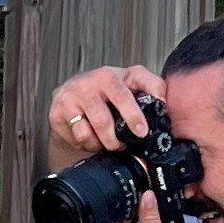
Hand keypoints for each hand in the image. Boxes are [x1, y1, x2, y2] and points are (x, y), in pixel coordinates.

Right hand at [47, 63, 164, 165]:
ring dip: (103, 142)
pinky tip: (91, 138)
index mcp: (111, 75)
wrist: (69, 94)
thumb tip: (164, 102)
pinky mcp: (59, 110)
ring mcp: (73, 96)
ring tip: (108, 143)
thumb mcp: (129, 82)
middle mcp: (91, 83)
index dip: (133, 114)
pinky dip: (87, 142)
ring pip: (90, 130)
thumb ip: (150, 87)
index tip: (141, 131)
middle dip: (115, 137)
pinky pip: (78, 134)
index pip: (124, 94)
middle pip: (104, 118)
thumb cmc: (103, 90)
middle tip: (123, 146)